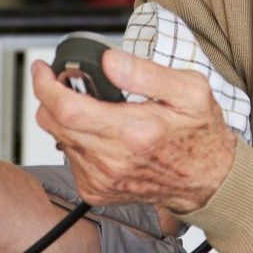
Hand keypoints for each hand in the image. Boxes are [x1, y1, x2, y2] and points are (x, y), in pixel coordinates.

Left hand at [30, 50, 236, 214]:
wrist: (209, 180)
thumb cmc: (201, 134)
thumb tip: (108, 61)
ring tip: (93, 108)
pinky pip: (69, 157)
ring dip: (64, 118)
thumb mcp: (189, 91)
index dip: (46, 85)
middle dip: (50, 96)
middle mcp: (112, 160)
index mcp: (133, 132)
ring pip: (58, 139)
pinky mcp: (96, 190)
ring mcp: (101, 179)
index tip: (43, 70)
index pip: (67, 108)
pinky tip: (101, 134)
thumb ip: (145, 73)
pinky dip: (76, 139)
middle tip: (65, 81)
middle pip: (53, 123)